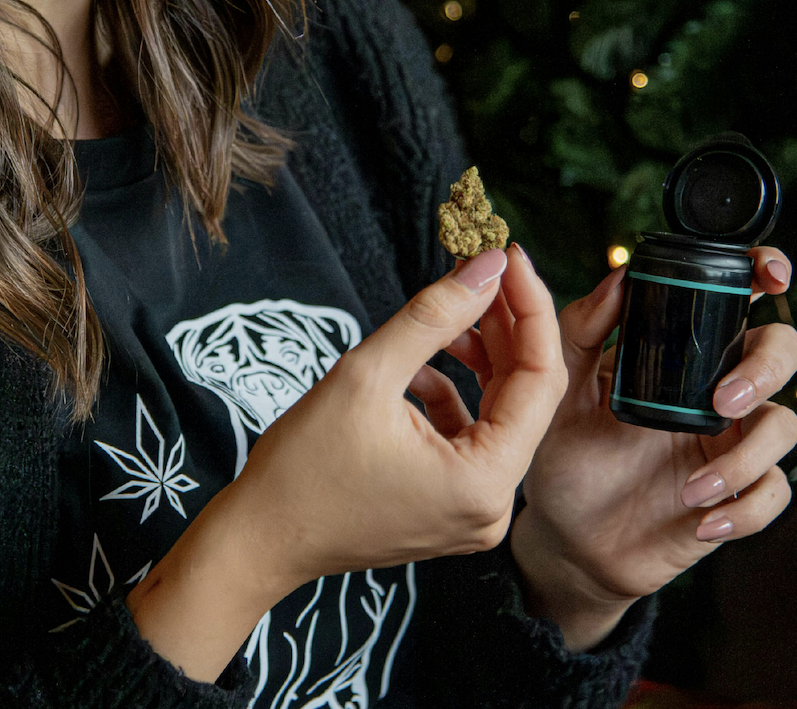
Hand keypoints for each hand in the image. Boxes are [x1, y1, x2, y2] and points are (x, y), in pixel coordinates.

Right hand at [128, 245, 566, 678]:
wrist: (257, 541)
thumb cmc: (301, 469)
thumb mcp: (367, 374)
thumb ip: (435, 316)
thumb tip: (488, 267)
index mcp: (485, 481)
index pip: (540, 379)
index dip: (531, 309)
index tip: (510, 256)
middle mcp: (494, 505)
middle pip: (526, 395)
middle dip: (507, 327)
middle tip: (483, 271)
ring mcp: (475, 511)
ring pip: (501, 412)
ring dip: (482, 357)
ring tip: (450, 313)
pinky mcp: (453, 506)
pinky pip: (473, 435)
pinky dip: (455, 393)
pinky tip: (420, 366)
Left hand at [501, 248, 796, 648]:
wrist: (565, 536)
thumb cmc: (566, 453)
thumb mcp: (561, 387)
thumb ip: (581, 329)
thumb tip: (619, 276)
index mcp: (685, 352)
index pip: (740, 297)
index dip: (766, 272)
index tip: (768, 275)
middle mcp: (717, 389)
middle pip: (783, 349)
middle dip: (765, 368)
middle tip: (720, 400)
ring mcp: (731, 442)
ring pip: (785, 425)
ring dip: (747, 455)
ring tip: (693, 487)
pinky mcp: (736, 495)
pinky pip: (773, 494)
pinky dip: (744, 509)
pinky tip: (702, 520)